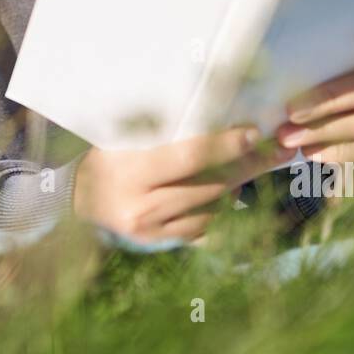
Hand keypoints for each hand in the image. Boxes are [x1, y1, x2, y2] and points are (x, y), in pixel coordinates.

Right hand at [73, 123, 293, 243]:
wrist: (77, 198)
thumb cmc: (105, 155)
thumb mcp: (123, 136)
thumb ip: (163, 130)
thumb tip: (216, 111)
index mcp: (129, 171)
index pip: (189, 157)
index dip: (226, 145)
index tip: (253, 133)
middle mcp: (141, 205)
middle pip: (208, 184)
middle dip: (248, 166)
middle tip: (276, 151)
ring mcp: (151, 230)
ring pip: (211, 209)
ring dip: (238, 187)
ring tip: (255, 166)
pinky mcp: (158, 242)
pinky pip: (203, 229)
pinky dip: (222, 211)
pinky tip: (234, 195)